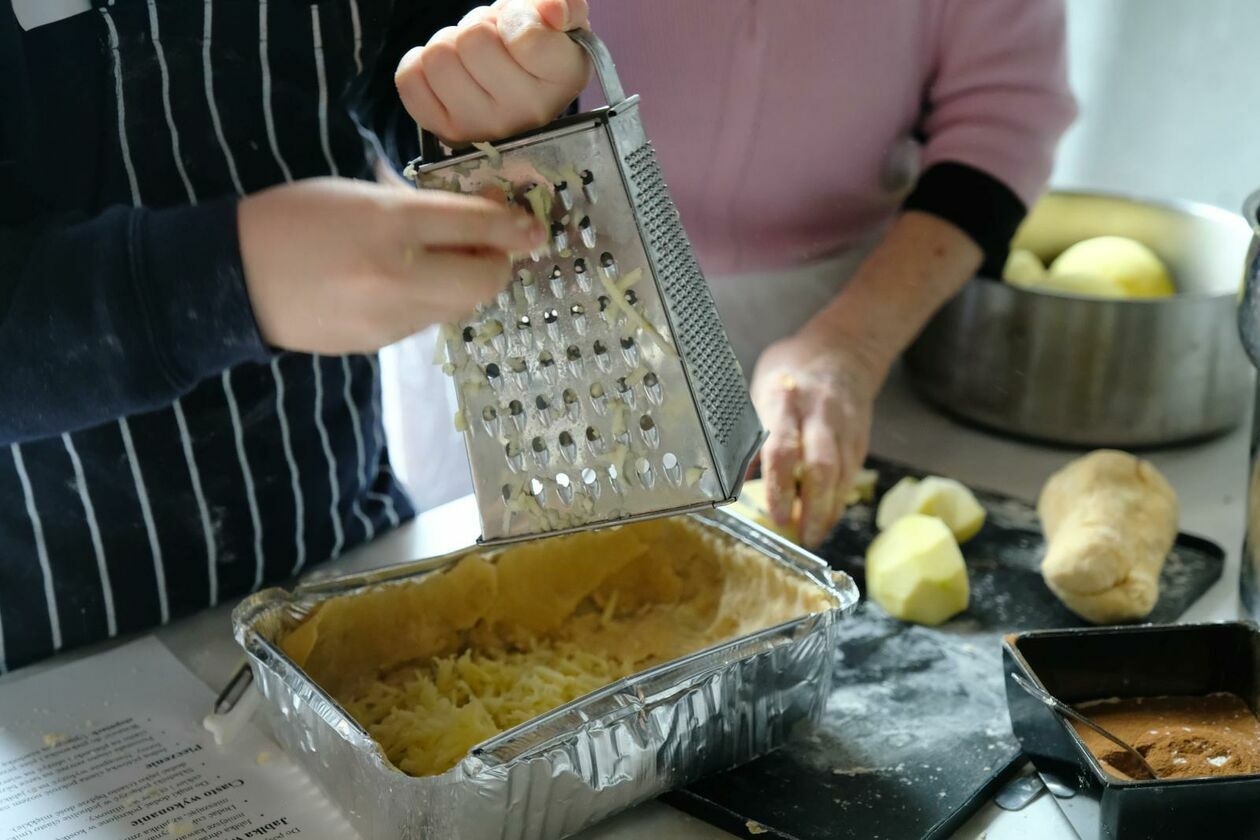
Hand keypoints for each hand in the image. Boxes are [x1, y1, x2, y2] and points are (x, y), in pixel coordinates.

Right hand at [238, 178, 544, 354]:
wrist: (231, 280)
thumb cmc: (294, 220)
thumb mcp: (359, 196)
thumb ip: (420, 208)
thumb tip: (483, 221)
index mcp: (387, 223)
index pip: (473, 226)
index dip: (512, 228)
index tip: (534, 231)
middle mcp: (395, 275)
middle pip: (483, 280)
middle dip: (496, 265)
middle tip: (488, 249)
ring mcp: (388, 318)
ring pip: (458, 306)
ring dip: (461, 285)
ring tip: (434, 263)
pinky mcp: (379, 345)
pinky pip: (425, 322)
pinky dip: (428, 303)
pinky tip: (397, 287)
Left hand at [396, 0, 590, 144]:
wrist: (516, 81)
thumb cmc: (537, 39)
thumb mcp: (554, 14)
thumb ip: (563, 3)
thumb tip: (552, 13)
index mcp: (563, 78)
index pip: (525, 38)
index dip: (513, 17)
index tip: (520, 28)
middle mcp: (529, 112)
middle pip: (473, 40)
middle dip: (476, 28)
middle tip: (492, 43)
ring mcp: (486, 128)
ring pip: (438, 57)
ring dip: (449, 45)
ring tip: (470, 59)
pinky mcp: (447, 131)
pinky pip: (409, 79)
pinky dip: (419, 65)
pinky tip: (448, 73)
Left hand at [750, 333, 884, 546]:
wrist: (844, 348)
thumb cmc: (790, 369)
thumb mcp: (759, 388)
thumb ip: (750, 430)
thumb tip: (730, 477)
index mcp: (784, 399)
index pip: (782, 448)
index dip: (779, 486)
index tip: (777, 516)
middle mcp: (819, 413)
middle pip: (821, 467)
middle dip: (812, 507)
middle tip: (801, 536)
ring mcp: (844, 426)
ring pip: (842, 475)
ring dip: (828, 510)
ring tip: (813, 536)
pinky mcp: (860, 438)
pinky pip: (851, 475)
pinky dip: (839, 500)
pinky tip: (826, 518)